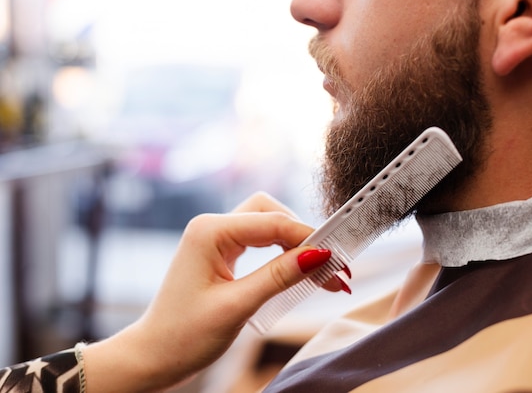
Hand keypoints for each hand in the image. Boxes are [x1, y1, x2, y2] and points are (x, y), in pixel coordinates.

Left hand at [82, 192, 335, 391]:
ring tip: (322, 273)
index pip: (273, 223)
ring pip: (268, 226)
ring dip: (295, 245)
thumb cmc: (184, 335)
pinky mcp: (221, 253)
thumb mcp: (237, 306)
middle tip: (330, 266)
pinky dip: (281, 254)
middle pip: (272, 214)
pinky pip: (259, 243)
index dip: (309, 239)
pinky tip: (299, 271)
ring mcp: (216, 239)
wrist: (153, 356)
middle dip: (303, 236)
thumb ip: (279, 276)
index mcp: (210, 232)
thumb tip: (319, 254)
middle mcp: (212, 227)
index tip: (338, 260)